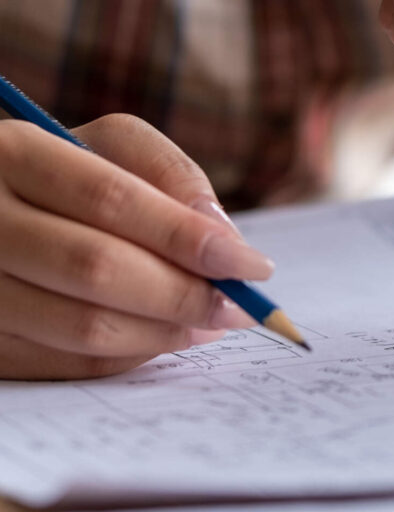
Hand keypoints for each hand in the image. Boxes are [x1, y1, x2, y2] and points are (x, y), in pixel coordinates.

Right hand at [0, 115, 273, 379]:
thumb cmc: (66, 173)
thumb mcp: (110, 147)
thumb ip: (169, 176)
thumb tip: (223, 239)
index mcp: (13, 154)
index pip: (110, 200)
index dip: (188, 236)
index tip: (252, 264)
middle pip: (96, 268)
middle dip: (184, 293)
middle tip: (239, 307)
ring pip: (82, 327)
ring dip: (164, 332)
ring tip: (211, 323)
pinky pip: (64, 364)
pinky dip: (128, 356)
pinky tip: (163, 336)